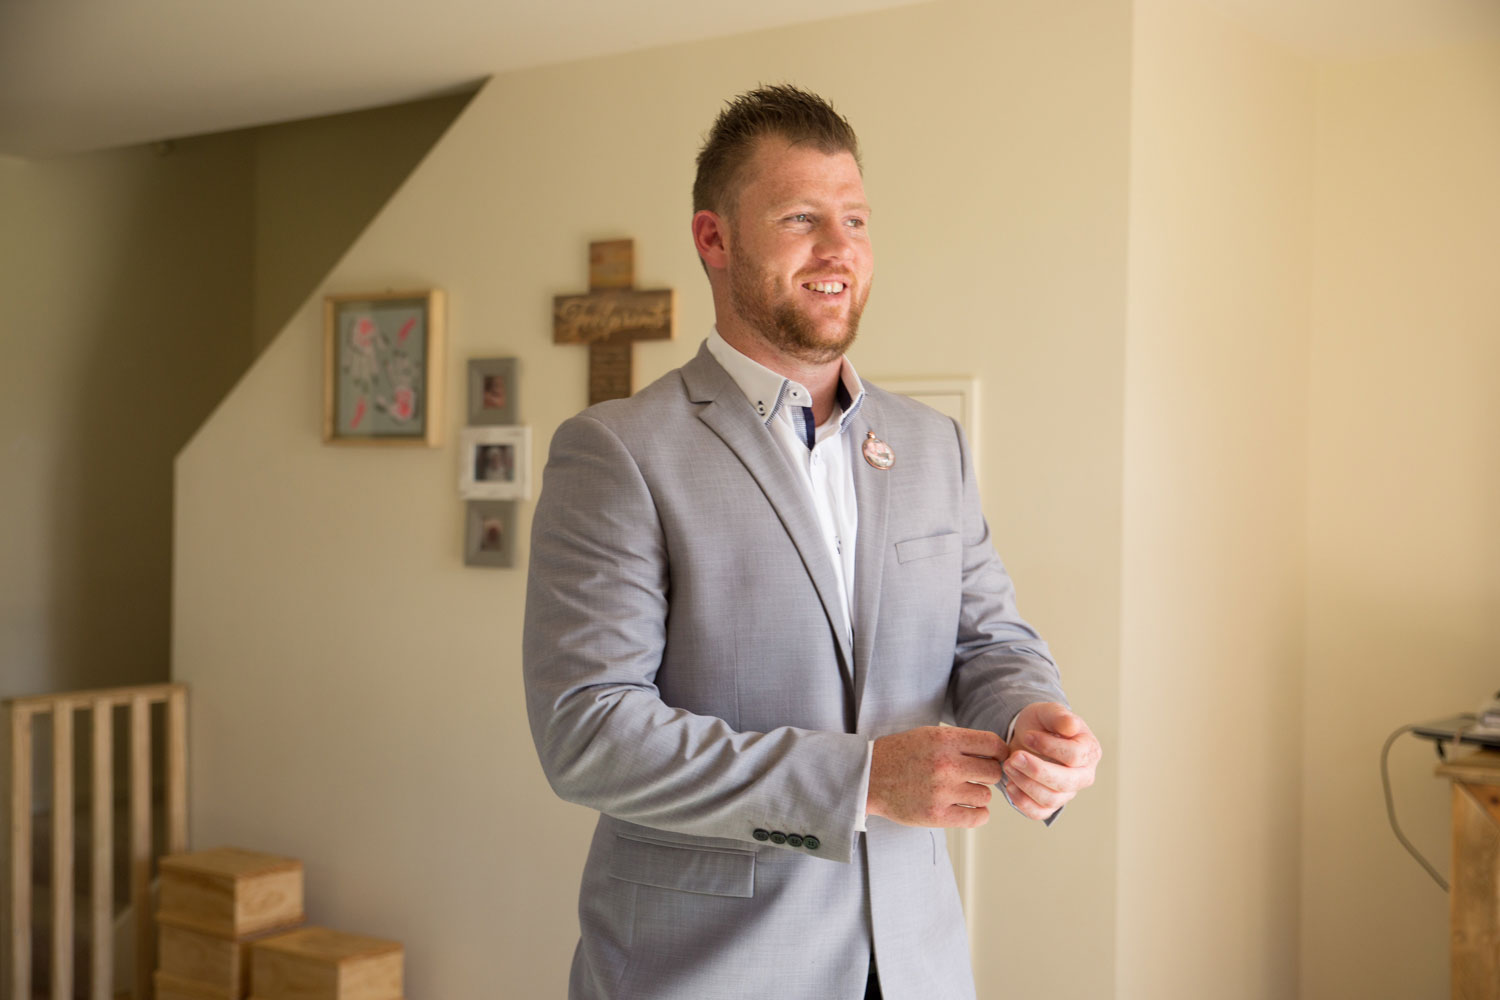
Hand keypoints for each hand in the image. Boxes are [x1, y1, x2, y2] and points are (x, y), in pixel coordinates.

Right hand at [867, 726, 1004, 827]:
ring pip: (985, 796)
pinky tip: (968, 808)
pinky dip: (978, 814)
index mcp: (945, 740)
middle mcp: (946, 765)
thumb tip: (997, 753)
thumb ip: (961, 742)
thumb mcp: (929, 735)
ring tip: (963, 792)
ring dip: (979, 795)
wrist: (868, 777)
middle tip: (976, 777)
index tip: (996, 758)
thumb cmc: (900, 754)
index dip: (1000, 752)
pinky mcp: (937, 815)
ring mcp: (942, 791)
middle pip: (993, 772)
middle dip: (988, 774)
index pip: (993, 744)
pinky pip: (977, 817)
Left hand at [1002, 702, 1099, 820]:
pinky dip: (1022, 802)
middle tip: (1014, 757)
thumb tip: (1071, 726)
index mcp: (1090, 751)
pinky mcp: (1050, 804)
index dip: (1049, 747)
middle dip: (1037, 770)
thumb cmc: (1043, 724)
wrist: (1028, 736)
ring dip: (1026, 784)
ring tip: (1008, 766)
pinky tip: (1010, 785)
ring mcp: (1068, 793)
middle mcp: (1083, 775)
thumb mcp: (1049, 712)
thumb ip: (1060, 716)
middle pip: (1066, 782)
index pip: (1075, 756)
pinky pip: (1039, 812)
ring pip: (1051, 799)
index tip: (1028, 736)